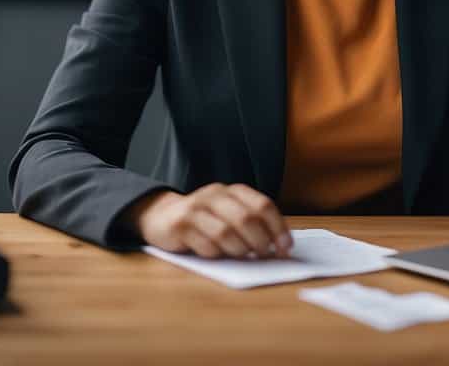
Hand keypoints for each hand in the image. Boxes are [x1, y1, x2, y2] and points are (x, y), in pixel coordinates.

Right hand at [127, 183, 292, 258]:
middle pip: (245, 218)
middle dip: (260, 240)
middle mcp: (215, 195)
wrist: (161, 216)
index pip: (262, 205)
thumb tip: (279, 245)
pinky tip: (216, 254)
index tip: (287, 247)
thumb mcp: (229, 213)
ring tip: (243, 256)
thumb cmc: (204, 220)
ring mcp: (196, 209)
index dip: (278, 227)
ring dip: (239, 249)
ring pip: (226, 232)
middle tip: (266, 255)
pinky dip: (216, 254)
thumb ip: (251, 223)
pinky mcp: (180, 225)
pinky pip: (205, 244)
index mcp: (232, 191)